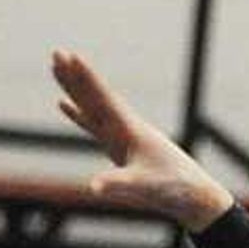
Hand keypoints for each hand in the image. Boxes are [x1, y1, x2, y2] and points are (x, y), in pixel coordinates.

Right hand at [52, 50, 232, 231]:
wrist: (193, 195)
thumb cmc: (172, 188)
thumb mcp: (143, 186)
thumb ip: (117, 184)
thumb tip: (94, 187)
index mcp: (129, 130)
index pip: (104, 98)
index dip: (87, 79)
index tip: (71, 56)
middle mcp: (123, 127)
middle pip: (94, 96)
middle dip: (74, 76)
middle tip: (56, 52)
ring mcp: (120, 136)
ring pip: (91, 106)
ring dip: (73, 88)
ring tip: (56, 68)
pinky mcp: (119, 148)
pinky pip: (92, 125)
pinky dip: (78, 114)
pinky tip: (64, 104)